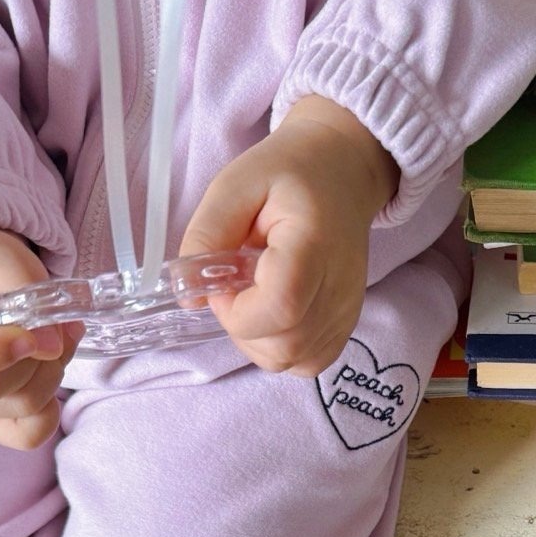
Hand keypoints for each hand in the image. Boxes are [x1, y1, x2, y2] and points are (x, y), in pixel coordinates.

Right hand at [0, 229, 80, 449]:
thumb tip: (53, 344)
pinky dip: (51, 408)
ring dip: (51, 375)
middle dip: (36, 359)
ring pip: (16, 410)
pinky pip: (26, 435)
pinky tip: (49, 371)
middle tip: (57, 327)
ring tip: (57, 339)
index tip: (31, 335)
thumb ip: (23, 284)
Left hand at [179, 96, 398, 376]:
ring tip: (253, 296)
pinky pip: (306, 362)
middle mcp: (340, 287)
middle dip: (241, 327)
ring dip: (256, 339)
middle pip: (284, 346)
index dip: (237, 309)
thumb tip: (189, 295)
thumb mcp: (234, 185)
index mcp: (313, 244)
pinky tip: (271, 314)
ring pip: (291, 359)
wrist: (341, 174)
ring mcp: (347, 312)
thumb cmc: (288, 175)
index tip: (221, 281)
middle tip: (234, 287)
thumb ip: (206, 234)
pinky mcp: (345, 326)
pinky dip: (280, 348)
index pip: (281, 307)